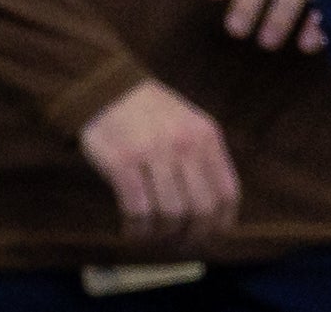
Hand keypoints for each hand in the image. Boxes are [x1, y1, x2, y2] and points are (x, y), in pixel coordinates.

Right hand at [78, 79, 239, 244]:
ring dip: (162, 235)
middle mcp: (183, 144)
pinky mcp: (120, 161)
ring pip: (170, 214)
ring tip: (152, 236)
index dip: (220, 224)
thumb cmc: (147, 111)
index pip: (227, 194)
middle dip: (191, 236)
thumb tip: (211, 212)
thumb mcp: (186, 123)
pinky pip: (137, 209)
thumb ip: (203, 157)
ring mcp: (151, 152)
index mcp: (205, 135)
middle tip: (178, 244)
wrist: (102, 85)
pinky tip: (131, 230)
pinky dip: (137, 229)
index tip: (207, 236)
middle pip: (200, 210)